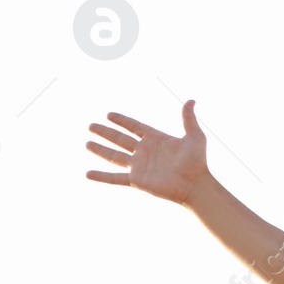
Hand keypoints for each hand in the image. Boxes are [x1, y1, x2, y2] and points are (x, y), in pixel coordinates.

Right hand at [85, 99, 209, 204]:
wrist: (195, 184)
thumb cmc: (197, 161)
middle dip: (105, 133)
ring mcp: (139, 166)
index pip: (134, 127)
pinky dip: (101, 176)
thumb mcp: (194, 136)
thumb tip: (191, 100)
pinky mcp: (136, 180)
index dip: (122, 120)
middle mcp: (145, 151)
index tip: (109, 114)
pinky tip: (88, 174)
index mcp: (156, 139)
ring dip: (100, 150)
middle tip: (91, 126)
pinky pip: (115, 178)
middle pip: (120, 139)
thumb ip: (188, 118)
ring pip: (114, 156)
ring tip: (87, 143)